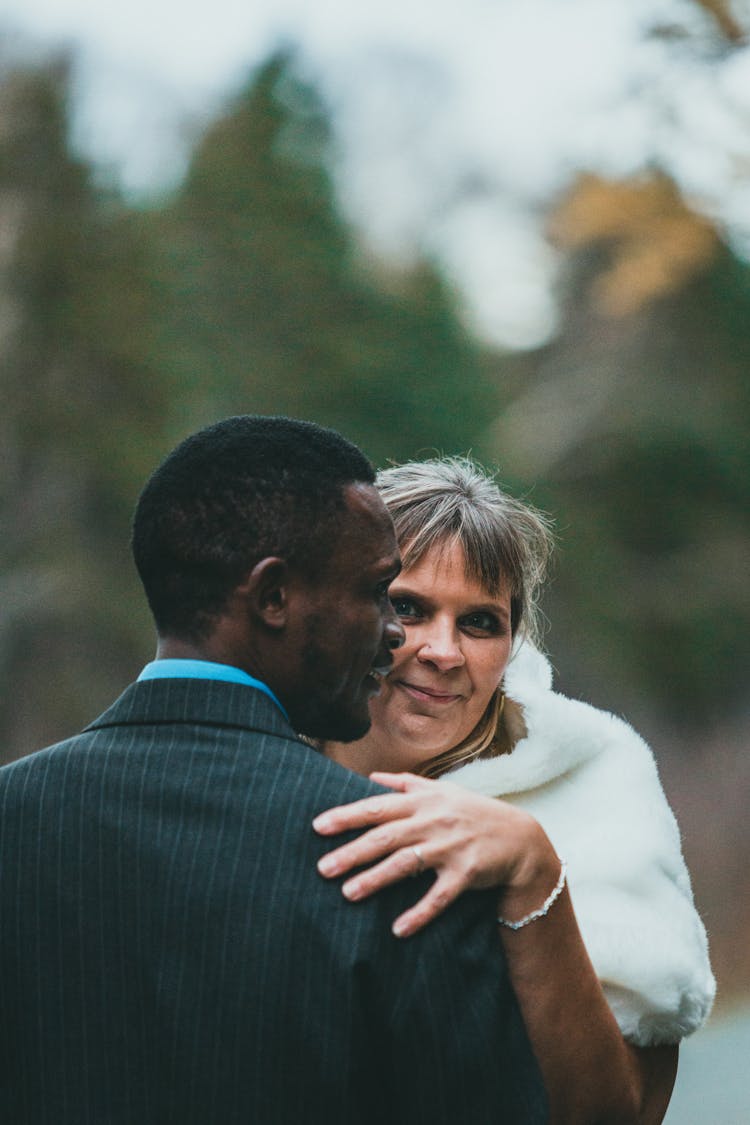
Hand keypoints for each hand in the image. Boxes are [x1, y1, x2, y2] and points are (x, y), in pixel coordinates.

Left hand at [312, 771, 548, 937]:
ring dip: (376, 879)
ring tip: (348, 893)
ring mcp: (449, 847)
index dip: (347, 816)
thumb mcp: (442, 790)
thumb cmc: (473, 812)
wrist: (520, 837)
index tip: (318, 826)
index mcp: (422, 801)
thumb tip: (370, 777)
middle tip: (321, 868)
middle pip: (385, 837)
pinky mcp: (466, 874)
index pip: (377, 807)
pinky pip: (439, 896)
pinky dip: (420, 913)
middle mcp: (432, 822)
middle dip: (352, 852)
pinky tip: (398, 929)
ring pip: (406, 864)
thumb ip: (405, 783)